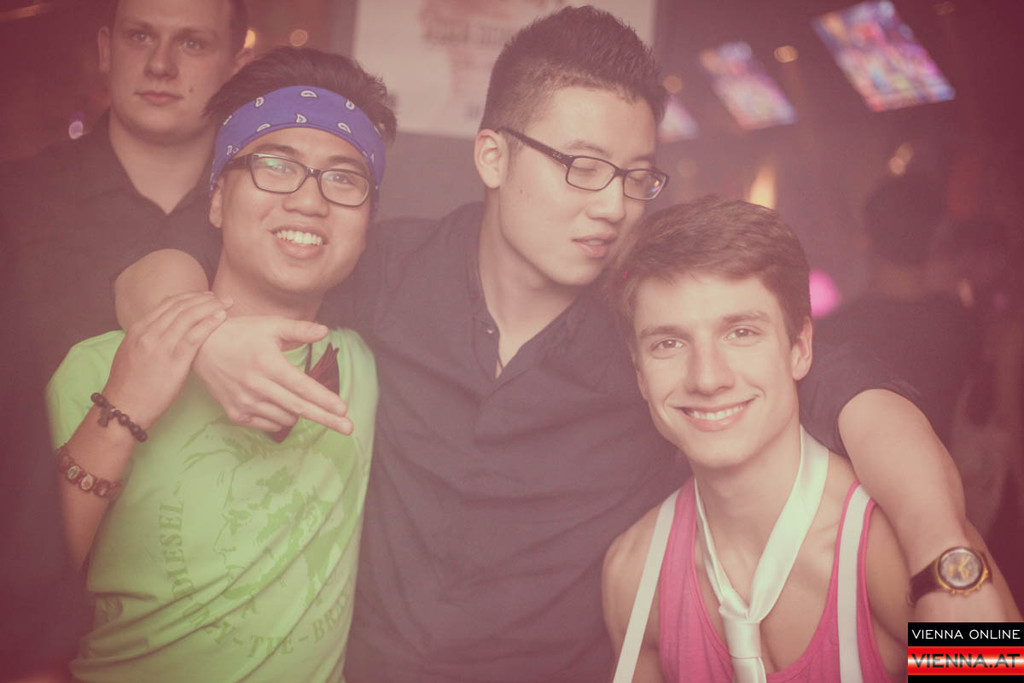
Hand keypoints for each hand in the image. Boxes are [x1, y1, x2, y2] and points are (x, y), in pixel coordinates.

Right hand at [103, 292, 228, 428]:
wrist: (124, 406)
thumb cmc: (130, 384)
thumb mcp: (132, 352)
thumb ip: (147, 337)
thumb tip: (164, 329)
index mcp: (139, 329)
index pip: (167, 304)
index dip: (189, 297)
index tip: (204, 297)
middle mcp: (149, 333)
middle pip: (180, 306)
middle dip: (203, 299)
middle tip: (220, 298)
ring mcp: (161, 345)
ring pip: (189, 317)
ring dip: (211, 307)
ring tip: (226, 304)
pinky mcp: (173, 361)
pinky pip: (194, 336)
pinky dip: (209, 323)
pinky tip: (221, 318)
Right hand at [192, 316, 352, 433]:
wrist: (200, 347)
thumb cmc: (241, 333)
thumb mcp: (271, 326)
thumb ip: (299, 330)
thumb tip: (325, 332)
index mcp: (268, 364)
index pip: (302, 387)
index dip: (324, 399)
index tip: (344, 410)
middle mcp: (256, 386)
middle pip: (299, 408)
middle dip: (327, 419)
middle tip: (349, 428)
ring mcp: (245, 402)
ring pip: (285, 417)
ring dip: (299, 412)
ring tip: (298, 398)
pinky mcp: (235, 413)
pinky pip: (268, 424)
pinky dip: (280, 418)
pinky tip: (280, 404)